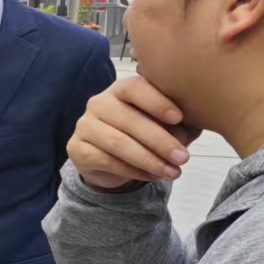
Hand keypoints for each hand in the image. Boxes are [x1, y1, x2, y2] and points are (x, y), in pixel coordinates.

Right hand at [68, 76, 201, 189]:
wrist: (111, 160)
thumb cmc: (145, 134)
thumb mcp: (168, 126)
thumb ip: (180, 124)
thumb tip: (186, 132)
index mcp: (121, 89)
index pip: (134, 87)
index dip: (156, 101)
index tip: (179, 118)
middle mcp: (98, 103)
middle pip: (127, 119)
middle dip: (159, 140)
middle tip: (183, 157)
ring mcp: (84, 126)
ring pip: (117, 143)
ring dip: (148, 160)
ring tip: (173, 172)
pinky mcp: (77, 149)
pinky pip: (107, 161)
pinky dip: (134, 171)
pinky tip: (153, 176)